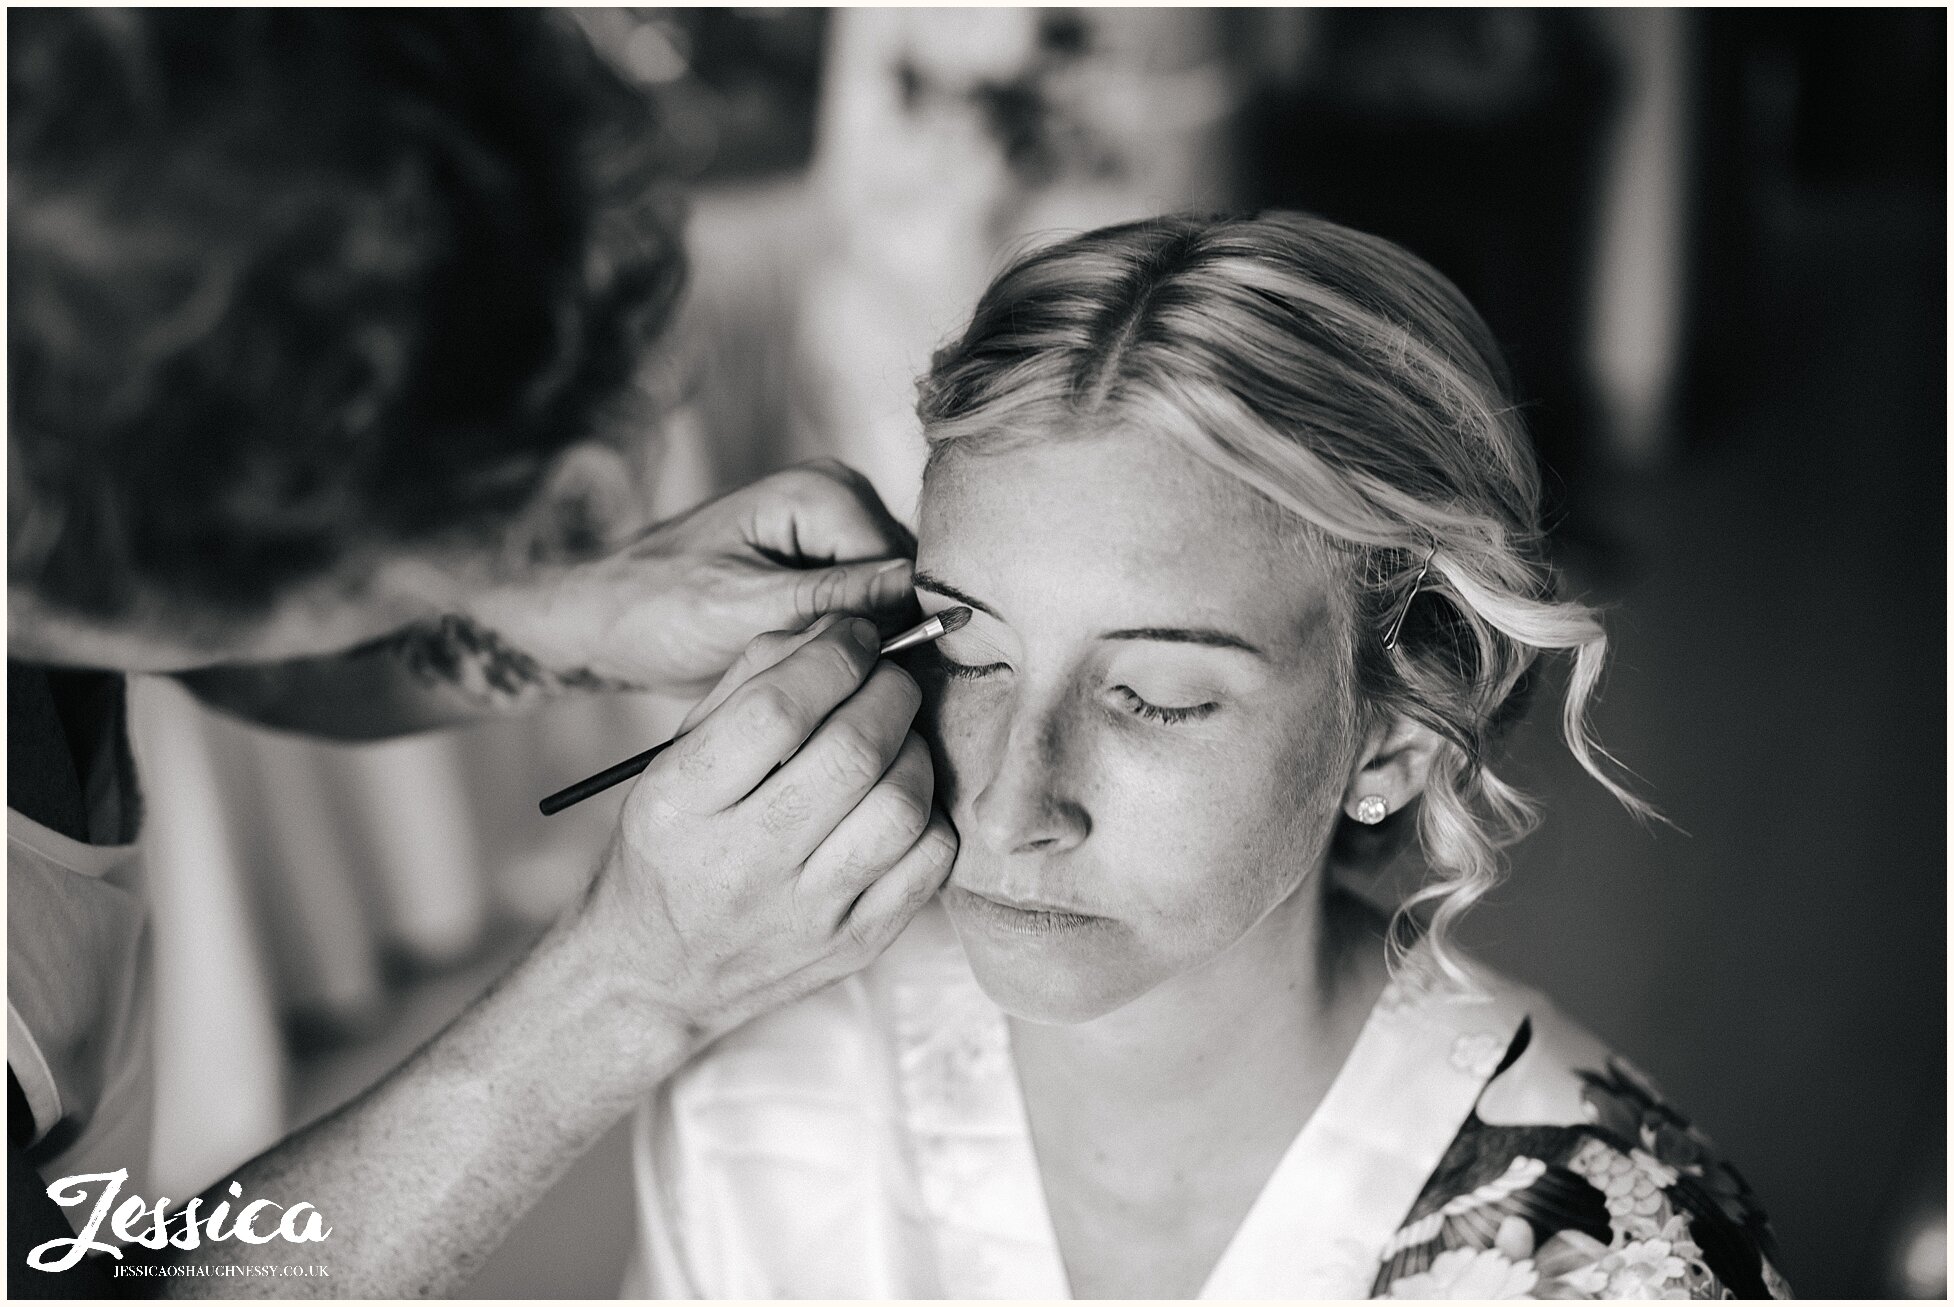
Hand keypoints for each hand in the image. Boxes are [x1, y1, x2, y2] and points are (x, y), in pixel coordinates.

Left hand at [456, 461, 920, 700]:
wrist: (605, 623)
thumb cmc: (652, 608)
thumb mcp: (739, 610)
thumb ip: (830, 599)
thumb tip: (916, 594)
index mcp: (822, 491)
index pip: (906, 568)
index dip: (891, 633)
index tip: (854, 685)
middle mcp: (842, 501)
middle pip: (907, 587)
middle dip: (875, 643)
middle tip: (825, 691)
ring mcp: (839, 537)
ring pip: (895, 609)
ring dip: (864, 653)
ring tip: (812, 684)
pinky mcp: (832, 572)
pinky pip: (872, 617)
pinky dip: (851, 654)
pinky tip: (814, 679)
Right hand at [567, 614, 956, 1048]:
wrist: (655, 976)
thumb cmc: (672, 846)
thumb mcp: (677, 758)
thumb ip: (750, 684)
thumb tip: (837, 631)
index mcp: (681, 804)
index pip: (776, 712)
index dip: (834, 656)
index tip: (855, 637)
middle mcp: (743, 864)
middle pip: (853, 753)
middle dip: (888, 691)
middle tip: (886, 677)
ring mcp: (808, 913)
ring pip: (903, 806)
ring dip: (915, 749)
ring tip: (894, 737)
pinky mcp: (858, 944)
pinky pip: (931, 861)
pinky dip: (930, 813)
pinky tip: (899, 799)